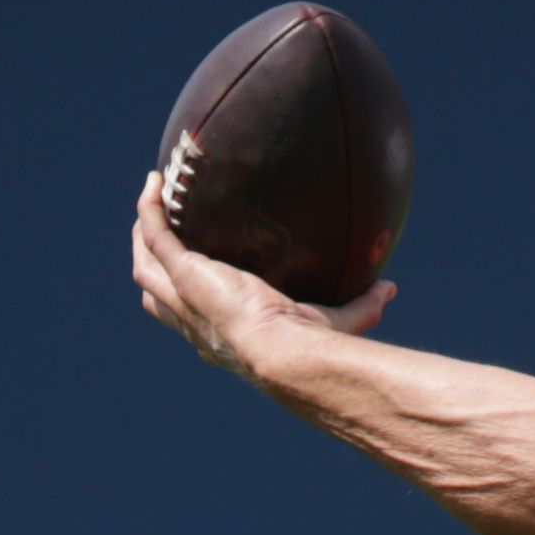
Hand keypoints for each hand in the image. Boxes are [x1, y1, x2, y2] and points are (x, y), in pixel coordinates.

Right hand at [131, 174, 394, 384]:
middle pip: (157, 292)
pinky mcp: (184, 273)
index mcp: (221, 336)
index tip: (194, 272)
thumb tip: (390, 289)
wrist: (284, 353)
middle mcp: (194, 321)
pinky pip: (156, 233)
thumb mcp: (337, 322)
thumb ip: (362, 306)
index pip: (193, 318)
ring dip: (144, 234)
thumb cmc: (308, 348)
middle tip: (158, 233)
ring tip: (153, 201)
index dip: (186, 297)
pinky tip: (157, 181)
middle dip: (153, 263)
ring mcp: (184, 297)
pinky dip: (152, 208)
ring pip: (147, 265)